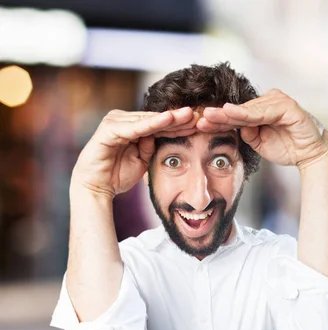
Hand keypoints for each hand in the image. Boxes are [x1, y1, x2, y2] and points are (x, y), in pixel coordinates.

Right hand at [72, 108, 199, 197]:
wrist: (96, 187)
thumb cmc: (119, 174)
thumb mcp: (144, 159)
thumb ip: (155, 146)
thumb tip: (169, 135)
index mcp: (134, 127)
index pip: (162, 123)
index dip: (181, 124)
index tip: (202, 124)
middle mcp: (124, 120)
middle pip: (157, 118)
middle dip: (179, 118)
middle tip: (200, 114)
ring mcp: (115, 122)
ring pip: (148, 119)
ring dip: (169, 118)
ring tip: (188, 115)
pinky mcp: (108, 129)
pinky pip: (134, 126)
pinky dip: (151, 123)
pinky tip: (167, 119)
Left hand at [198, 89, 327, 167]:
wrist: (311, 155)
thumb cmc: (287, 147)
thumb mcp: (259, 143)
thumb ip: (247, 133)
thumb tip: (234, 127)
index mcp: (261, 108)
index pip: (236, 114)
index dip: (218, 119)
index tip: (199, 125)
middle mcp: (269, 101)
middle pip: (239, 108)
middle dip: (218, 115)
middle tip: (198, 118)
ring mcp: (279, 101)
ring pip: (248, 108)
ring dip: (229, 113)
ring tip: (210, 116)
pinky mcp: (288, 107)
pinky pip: (264, 111)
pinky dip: (247, 113)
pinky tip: (231, 113)